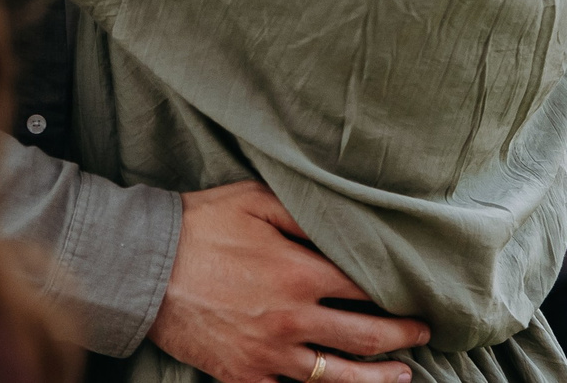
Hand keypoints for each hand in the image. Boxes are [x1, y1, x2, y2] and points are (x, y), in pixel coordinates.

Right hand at [149, 182, 430, 382]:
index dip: (399, 291)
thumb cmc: (198, 226)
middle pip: (366, 337)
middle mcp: (292, 319)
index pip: (367, 288)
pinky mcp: (246, 376)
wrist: (141, 269)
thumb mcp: (252, 200)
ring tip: (402, 375)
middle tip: (424, 334)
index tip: (418, 292)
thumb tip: (345, 222)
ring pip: (339, 377)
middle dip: (404, 337)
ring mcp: (269, 354)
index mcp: (299, 272)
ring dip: (378, 377)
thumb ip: (303, 213)